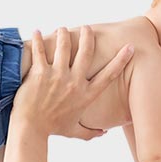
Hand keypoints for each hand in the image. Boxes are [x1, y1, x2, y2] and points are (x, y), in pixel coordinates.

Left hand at [11, 27, 132, 140]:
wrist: (30, 129)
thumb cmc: (51, 129)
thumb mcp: (73, 131)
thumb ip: (90, 132)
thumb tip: (103, 133)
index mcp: (85, 94)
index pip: (109, 74)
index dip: (121, 60)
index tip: (130, 47)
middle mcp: (74, 82)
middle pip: (86, 52)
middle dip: (87, 36)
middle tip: (87, 28)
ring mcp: (57, 75)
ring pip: (64, 46)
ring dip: (64, 34)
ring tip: (62, 29)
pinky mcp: (40, 72)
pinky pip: (40, 51)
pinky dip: (37, 39)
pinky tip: (36, 32)